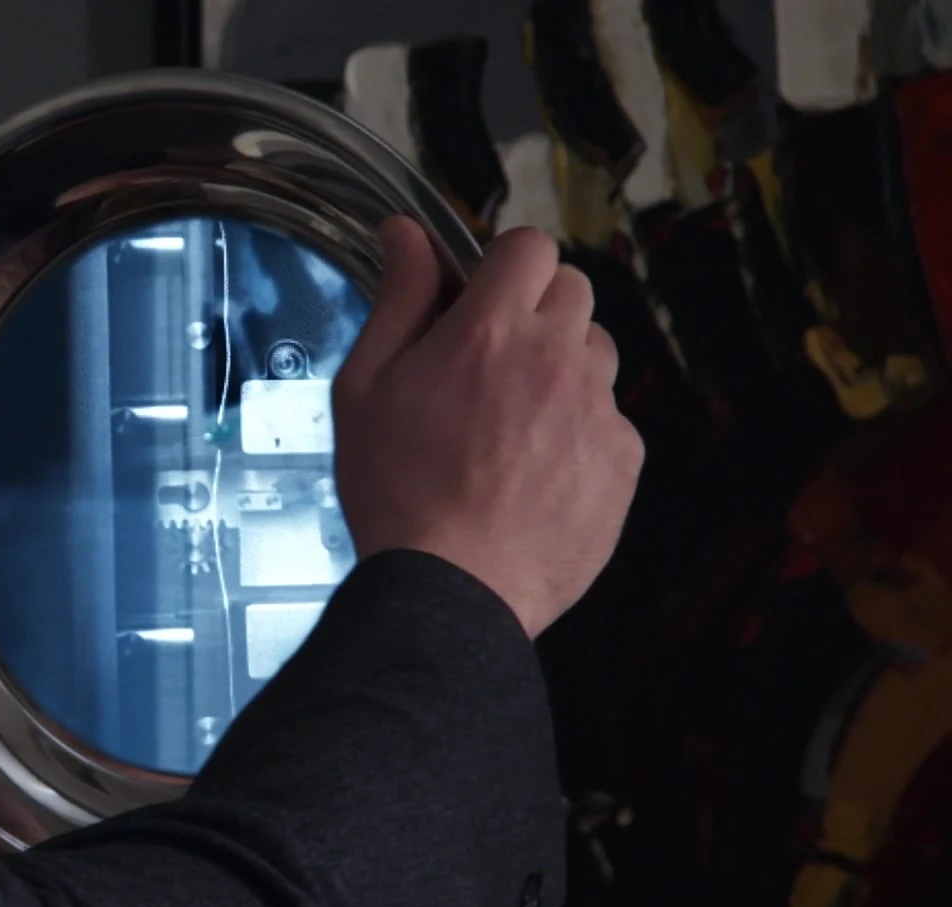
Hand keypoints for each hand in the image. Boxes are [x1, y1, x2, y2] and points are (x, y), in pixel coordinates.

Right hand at [333, 218, 643, 637]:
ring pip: (596, 352)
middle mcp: (555, 357)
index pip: (528, 246)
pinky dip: (577, 431)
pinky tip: (532, 471)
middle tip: (488, 365)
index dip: (502, 266)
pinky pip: (609, 418)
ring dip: (560, 368)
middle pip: (572, 290)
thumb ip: (396, 299)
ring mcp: (597, 408)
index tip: (478, 299)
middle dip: (534, 311)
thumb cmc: (396, 491)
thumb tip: (404, 233)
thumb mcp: (364, 387)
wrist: (452, 591)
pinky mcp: (623, 457)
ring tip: (510, 425)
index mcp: (488, 330)